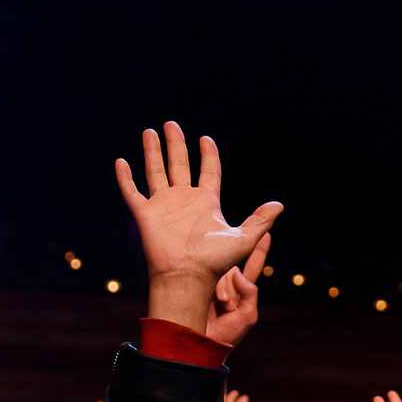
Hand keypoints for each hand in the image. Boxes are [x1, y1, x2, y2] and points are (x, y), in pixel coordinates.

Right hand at [111, 122, 282, 331]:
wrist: (187, 276)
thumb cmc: (215, 262)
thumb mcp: (243, 238)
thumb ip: (260, 220)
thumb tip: (280, 205)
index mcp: (207, 202)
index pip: (209, 171)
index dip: (208, 155)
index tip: (206, 139)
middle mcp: (184, 199)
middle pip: (179, 164)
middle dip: (176, 144)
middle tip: (171, 124)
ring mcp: (164, 205)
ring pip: (155, 171)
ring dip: (152, 151)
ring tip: (150, 131)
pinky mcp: (145, 214)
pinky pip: (132, 192)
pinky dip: (125, 177)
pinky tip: (122, 161)